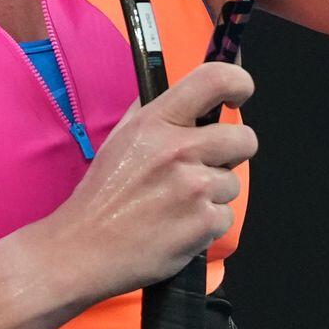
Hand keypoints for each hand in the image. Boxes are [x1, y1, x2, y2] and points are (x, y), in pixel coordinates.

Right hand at [40, 61, 257, 305]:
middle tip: (205, 165)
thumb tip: (189, 93)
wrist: (84, 248)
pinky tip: (179, 225)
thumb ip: (154, 112)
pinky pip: (226, 216)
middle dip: (233, 152)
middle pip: (244, 138)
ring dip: (214, 194)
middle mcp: (179, 149)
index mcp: (156, 122)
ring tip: (178, 204)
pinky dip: (207, 224)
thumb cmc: (102, 194)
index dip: (238, 82)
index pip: (213, 80)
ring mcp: (195, 187)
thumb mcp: (120, 138)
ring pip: (233, 183)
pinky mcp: (204, 223)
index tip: (239, 95)